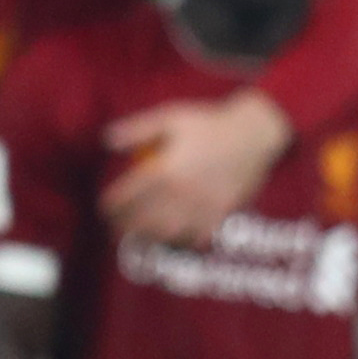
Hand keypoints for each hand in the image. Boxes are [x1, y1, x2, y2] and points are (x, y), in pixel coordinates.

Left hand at [99, 90, 291, 246]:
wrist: (254, 134)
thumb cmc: (209, 123)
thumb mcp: (170, 118)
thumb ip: (136, 130)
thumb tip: (107, 140)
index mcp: (165, 170)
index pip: (129, 195)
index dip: (111, 205)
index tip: (104, 209)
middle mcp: (181, 194)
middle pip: (144, 219)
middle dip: (125, 227)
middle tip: (115, 229)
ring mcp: (201, 207)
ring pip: (168, 232)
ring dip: (149, 238)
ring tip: (139, 239)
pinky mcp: (221, 214)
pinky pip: (199, 236)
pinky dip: (184, 241)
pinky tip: (176, 241)